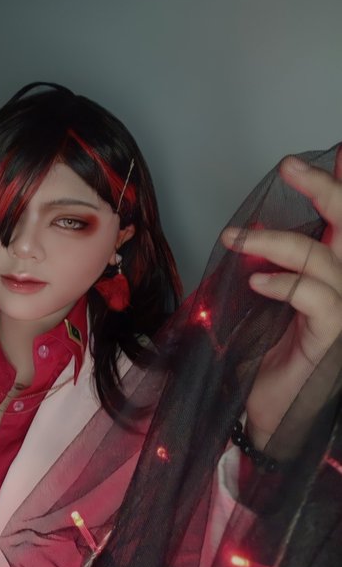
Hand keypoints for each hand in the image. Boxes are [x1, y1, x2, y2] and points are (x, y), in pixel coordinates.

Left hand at [221, 147, 341, 449]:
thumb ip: (270, 269)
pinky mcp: (332, 338)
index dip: (340, 189)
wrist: (267, 412)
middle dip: (326, 191)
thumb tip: (246, 235)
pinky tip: (256, 281)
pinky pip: (316, 298)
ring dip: (275, 241)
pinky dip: (285, 282)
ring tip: (235, 238)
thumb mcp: (264, 305)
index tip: (338, 153)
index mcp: (332, 279)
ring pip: (324, 259)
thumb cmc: (265, 357)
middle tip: (289, 167)